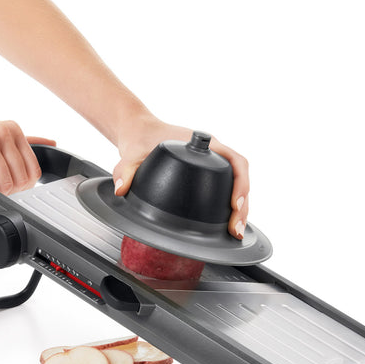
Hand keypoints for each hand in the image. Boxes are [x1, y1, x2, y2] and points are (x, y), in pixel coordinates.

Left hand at [113, 115, 249, 239]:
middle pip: (240, 178)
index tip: (236, 203)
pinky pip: (226, 188)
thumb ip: (125, 170)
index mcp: (204, 144)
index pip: (235, 161)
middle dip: (242, 205)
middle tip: (236, 228)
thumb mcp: (131, 153)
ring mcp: (211, 163)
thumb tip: (122, 188)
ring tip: (236, 232)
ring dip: (239, 208)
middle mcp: (213, 153)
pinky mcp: (206, 174)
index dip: (240, 183)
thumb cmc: (141, 137)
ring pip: (236, 185)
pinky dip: (229, 207)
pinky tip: (226, 224)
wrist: (139, 131)